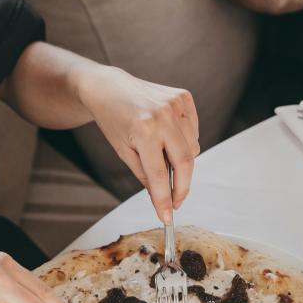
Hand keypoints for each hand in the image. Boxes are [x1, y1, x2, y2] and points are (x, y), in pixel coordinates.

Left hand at [76, 66, 199, 222]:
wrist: (108, 88)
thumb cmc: (112, 119)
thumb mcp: (124, 152)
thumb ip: (146, 176)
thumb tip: (165, 199)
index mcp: (144, 130)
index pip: (160, 175)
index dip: (164, 199)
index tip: (167, 215)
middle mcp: (163, 116)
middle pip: (184, 163)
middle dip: (182, 187)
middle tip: (176, 201)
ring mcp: (176, 104)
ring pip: (192, 149)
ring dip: (182, 162)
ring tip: (163, 158)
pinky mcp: (184, 98)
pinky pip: (194, 132)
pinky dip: (186, 142)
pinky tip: (169, 138)